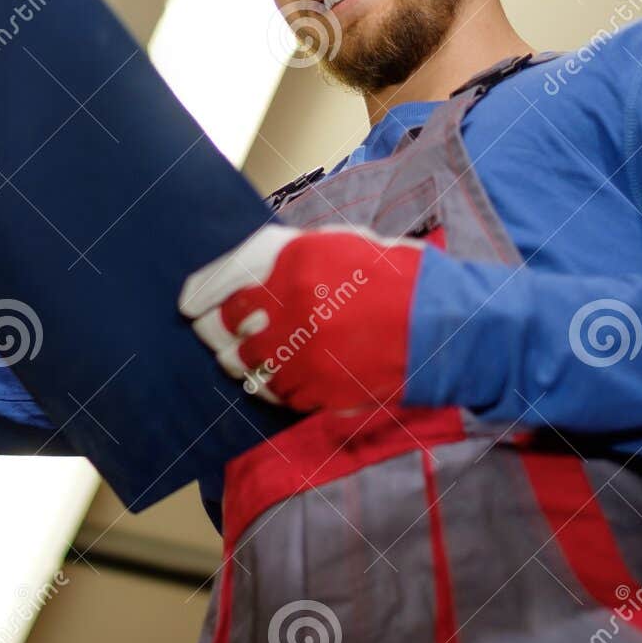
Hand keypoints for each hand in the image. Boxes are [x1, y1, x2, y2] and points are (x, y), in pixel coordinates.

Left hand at [178, 224, 426, 411]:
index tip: (195, 307)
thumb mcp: (343, 246)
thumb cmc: (398, 279)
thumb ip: (292, 258)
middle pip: (232, 334)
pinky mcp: (321, 390)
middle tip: (234, 338)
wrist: (445, 325)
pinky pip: (281, 396)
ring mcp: (305, 354)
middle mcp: (292, 308)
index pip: (227, 288)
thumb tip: (249, 273)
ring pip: (252, 370)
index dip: (208, 300)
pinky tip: (298, 375)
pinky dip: (283, 388)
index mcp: (295, 264)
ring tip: (273, 356)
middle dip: (229, 337)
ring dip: (255, 364)